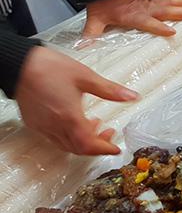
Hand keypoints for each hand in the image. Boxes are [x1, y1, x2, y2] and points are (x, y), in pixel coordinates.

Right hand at [15, 47, 137, 155]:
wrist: (19, 63)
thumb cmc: (49, 67)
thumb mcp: (85, 77)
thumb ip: (110, 90)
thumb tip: (132, 96)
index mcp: (69, 117)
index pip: (88, 145)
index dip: (104, 149)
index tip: (116, 148)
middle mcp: (54, 126)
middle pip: (78, 148)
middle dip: (97, 145)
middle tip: (109, 134)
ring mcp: (42, 126)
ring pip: (66, 144)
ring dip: (83, 140)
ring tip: (95, 124)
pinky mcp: (34, 122)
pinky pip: (53, 137)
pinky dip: (69, 135)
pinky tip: (75, 121)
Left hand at [83, 0, 181, 37]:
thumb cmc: (102, 1)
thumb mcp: (95, 18)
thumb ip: (91, 33)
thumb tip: (83, 47)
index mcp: (135, 16)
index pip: (149, 23)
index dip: (160, 28)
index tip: (172, 32)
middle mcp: (147, 9)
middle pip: (169, 10)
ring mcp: (152, 2)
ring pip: (175, 1)